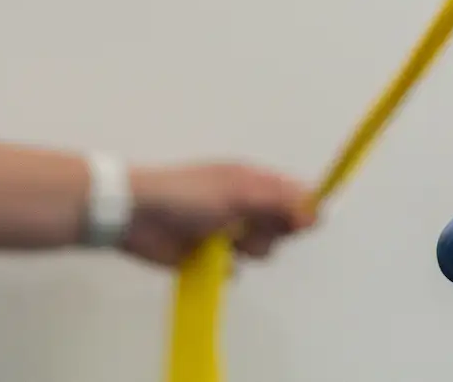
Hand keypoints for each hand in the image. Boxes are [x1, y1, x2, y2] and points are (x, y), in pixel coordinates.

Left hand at [120, 162, 317, 268]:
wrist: (135, 215)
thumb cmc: (187, 195)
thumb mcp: (239, 192)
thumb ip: (279, 201)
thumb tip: (318, 213)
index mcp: (252, 182)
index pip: (293, 195)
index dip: (303, 209)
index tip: (301, 224)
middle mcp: (245, 206)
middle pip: (282, 226)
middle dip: (270, 230)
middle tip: (248, 226)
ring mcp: (229, 233)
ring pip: (262, 251)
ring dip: (248, 249)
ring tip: (223, 240)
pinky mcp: (212, 258)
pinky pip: (237, 271)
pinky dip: (227, 267)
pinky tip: (210, 256)